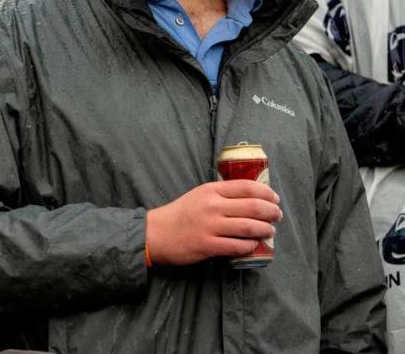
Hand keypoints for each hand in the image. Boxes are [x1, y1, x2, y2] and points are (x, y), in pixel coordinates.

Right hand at [145, 180, 281, 265]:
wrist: (156, 233)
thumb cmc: (180, 214)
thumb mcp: (199, 195)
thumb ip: (221, 195)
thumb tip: (251, 198)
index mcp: (211, 190)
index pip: (247, 187)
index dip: (267, 193)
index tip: (275, 199)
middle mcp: (212, 206)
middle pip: (253, 207)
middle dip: (272, 212)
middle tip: (277, 216)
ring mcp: (210, 226)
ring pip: (249, 227)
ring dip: (265, 230)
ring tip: (270, 231)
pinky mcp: (208, 245)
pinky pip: (238, 246)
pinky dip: (250, 245)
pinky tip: (253, 244)